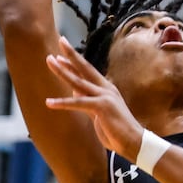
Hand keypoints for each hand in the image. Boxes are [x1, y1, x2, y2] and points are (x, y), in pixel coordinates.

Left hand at [44, 37, 142, 158]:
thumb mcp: (99, 111)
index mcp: (106, 88)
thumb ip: (88, 99)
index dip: (74, 60)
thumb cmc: (116, 129)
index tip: (61, 50)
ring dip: (63, 71)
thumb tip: (76, 91)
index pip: (87, 71)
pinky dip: (63, 103)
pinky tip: (49, 102)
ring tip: (49, 61)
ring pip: (79, 82)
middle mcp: (106, 89)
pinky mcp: (102, 108)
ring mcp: (105, 97)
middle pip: (85, 68)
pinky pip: (79, 104)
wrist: (133, 141)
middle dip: (71, 54)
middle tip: (61, 40)